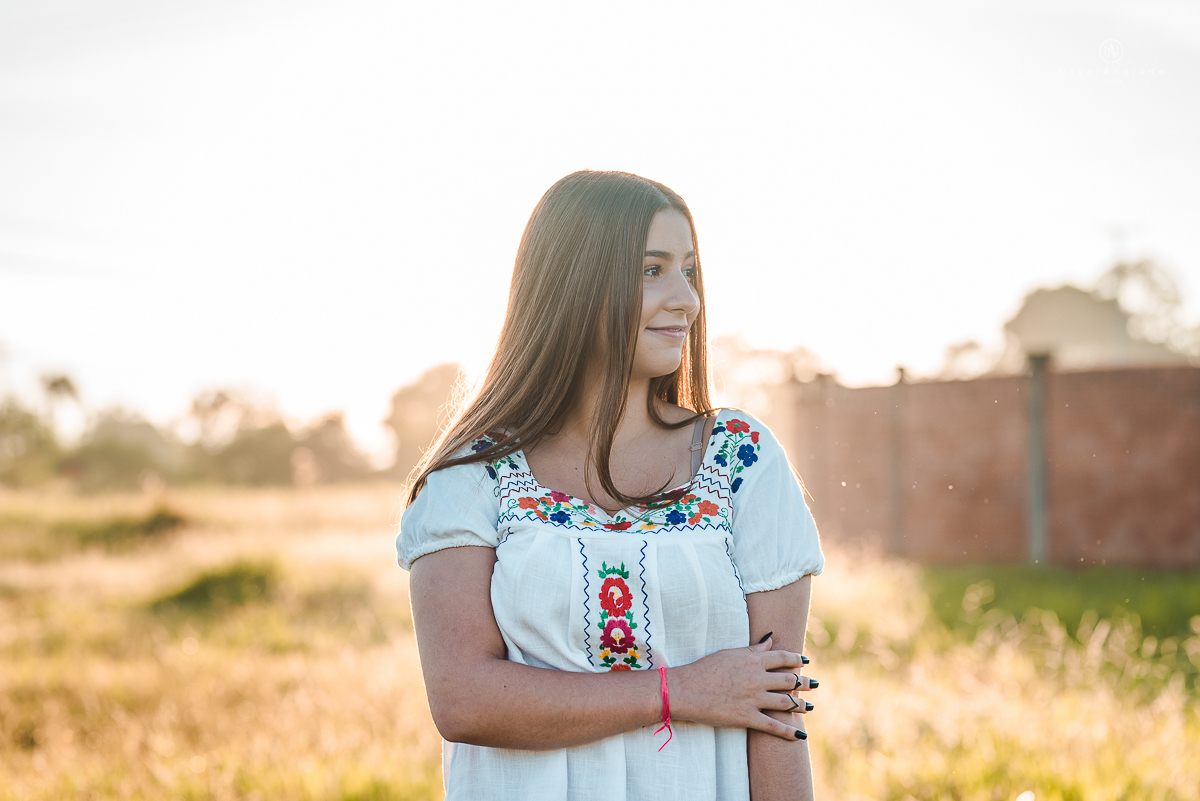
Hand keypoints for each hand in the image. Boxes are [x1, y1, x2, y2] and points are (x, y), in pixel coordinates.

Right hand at [668, 637, 809, 740]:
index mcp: (753, 661)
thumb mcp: (730, 653)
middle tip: (815, 684)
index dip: (796, 659)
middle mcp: (757, 679)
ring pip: (786, 703)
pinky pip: (773, 726)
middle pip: (789, 680)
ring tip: (810, 706)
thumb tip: (770, 640)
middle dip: (804, 683)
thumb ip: (753, 649)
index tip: (805, 661)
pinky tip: (800, 734)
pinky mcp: (747, 717)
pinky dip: (789, 731)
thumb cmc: (704, 668)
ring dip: (801, 705)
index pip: (782, 658)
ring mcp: (754, 699)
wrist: (685, 689)